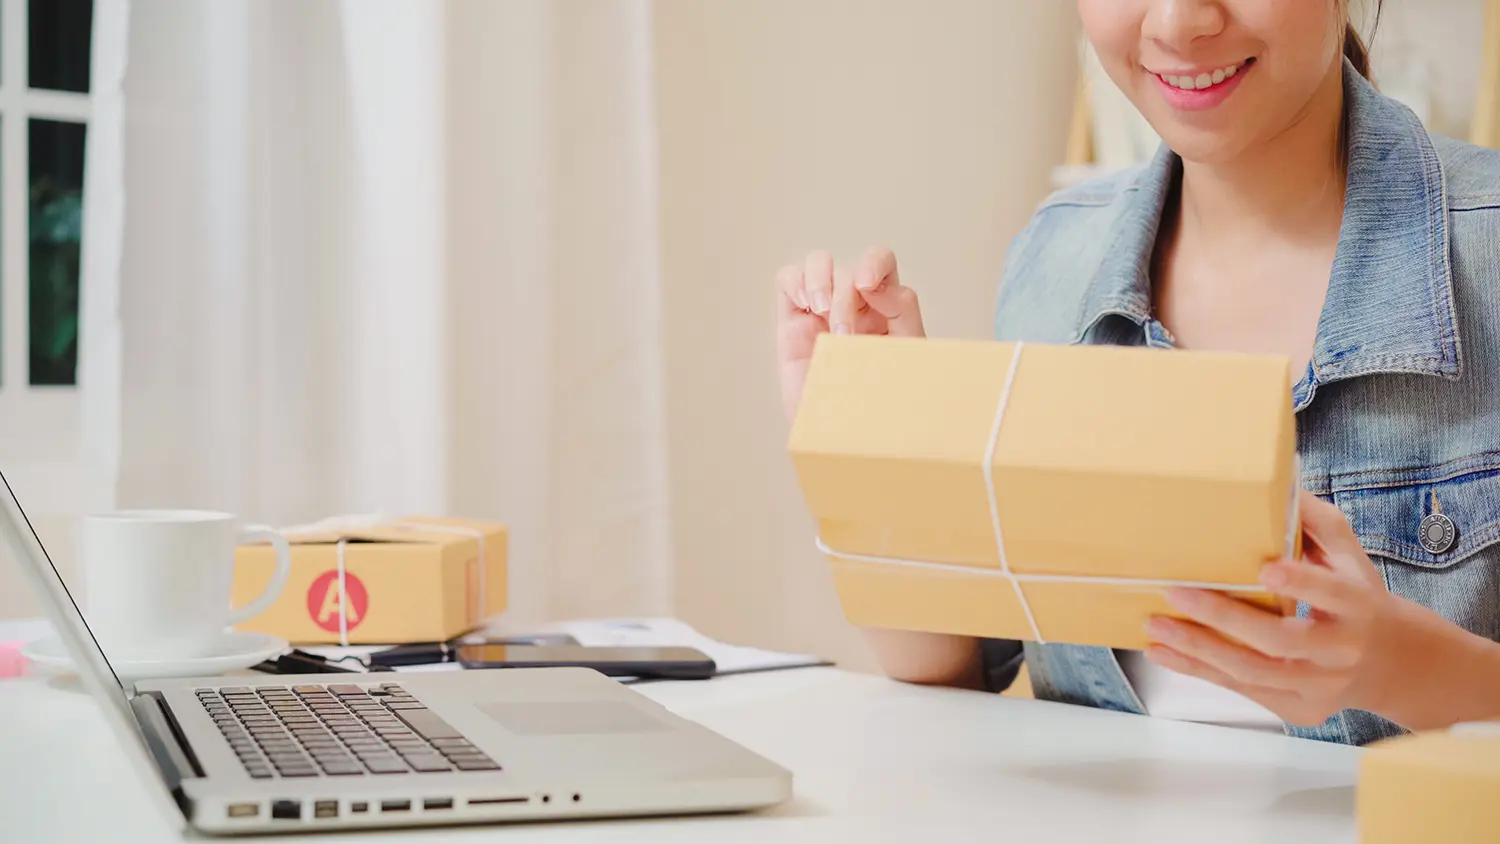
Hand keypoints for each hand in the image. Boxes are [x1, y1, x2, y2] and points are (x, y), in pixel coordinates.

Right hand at [776, 247, 924, 420]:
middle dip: (845, 300)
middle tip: (844, 337)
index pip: (881, 262)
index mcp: (885, 308)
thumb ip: (903, 313)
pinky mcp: (792, 321)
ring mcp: (821, 311)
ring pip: (818, 262)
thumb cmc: (879, 401)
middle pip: (848, 269)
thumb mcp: (905, 353)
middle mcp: (853, 304)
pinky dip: (795, 283)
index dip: (874, 263)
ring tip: (820, 313)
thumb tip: (878, 286)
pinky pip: (788, 280)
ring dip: (820, 282)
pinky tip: (805, 308)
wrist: (841, 436)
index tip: (868, 288)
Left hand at [1142, 489, 1453, 727]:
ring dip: (1199, 649)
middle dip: (1225, 618)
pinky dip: (1199, 671)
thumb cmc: (1358, 597)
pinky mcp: (1298, 708)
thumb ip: (1316, 520)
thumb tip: (1282, 477)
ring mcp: (1320, 685)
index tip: (1265, 567)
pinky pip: (1242, 690)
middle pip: (1282, 639)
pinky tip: (1164, 653)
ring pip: (1254, 672)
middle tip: (1177, 592)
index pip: (1332, 594)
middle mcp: (1341, 650)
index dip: (1301, 582)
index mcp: (1358, 606)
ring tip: (1156, 626)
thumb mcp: (1349, 555)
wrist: (1393, 664)